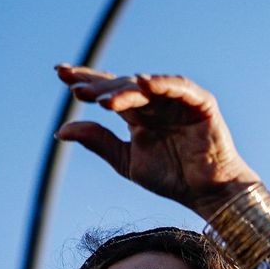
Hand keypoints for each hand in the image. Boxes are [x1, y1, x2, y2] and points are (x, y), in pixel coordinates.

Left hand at [54, 65, 259, 220]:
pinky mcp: (201, 103)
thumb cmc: (173, 179)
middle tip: (78, 92)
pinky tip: (144, 84)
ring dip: (124, 90)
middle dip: (100, 88)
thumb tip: (61, 129)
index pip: (110, 92)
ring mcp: (179, 101)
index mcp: (139, 116)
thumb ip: (99, 142)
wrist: (209, 194)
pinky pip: (180, 88)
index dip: (87, 81)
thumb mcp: (127, 161)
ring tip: (104, 101)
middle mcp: (157, 104)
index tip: (61, 74)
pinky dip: (163, 84)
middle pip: (123, 86)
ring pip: (146, 87)